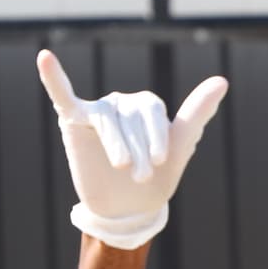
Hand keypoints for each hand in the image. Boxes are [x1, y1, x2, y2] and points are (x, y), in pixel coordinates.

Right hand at [36, 49, 228, 249]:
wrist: (127, 209)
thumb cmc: (155, 178)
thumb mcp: (179, 147)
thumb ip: (197, 113)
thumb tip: (222, 80)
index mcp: (148, 105)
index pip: (152, 112)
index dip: (156, 137)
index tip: (160, 162)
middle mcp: (122, 102)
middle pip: (130, 118)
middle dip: (138, 148)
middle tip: (141, 177)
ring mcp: (98, 109)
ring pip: (107, 120)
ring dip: (116, 145)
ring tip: (122, 168)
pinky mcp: (74, 120)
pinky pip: (63, 96)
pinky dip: (53, 78)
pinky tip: (45, 59)